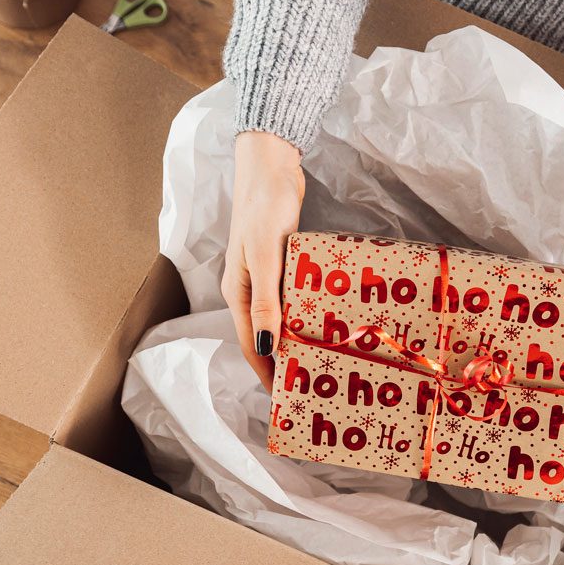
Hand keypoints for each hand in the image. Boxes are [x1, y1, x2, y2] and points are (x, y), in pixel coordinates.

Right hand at [222, 131, 304, 391]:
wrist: (270, 166)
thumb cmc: (264, 209)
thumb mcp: (265, 258)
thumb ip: (267, 301)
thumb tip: (267, 345)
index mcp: (239, 293)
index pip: (253, 344)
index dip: (267, 372)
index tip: (285, 398)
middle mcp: (249, 289)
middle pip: (266, 335)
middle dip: (283, 361)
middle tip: (310, 383)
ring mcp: (266, 275)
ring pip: (282, 317)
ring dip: (297, 337)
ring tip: (321, 358)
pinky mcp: (282, 261)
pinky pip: (294, 296)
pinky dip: (306, 311)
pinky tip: (325, 319)